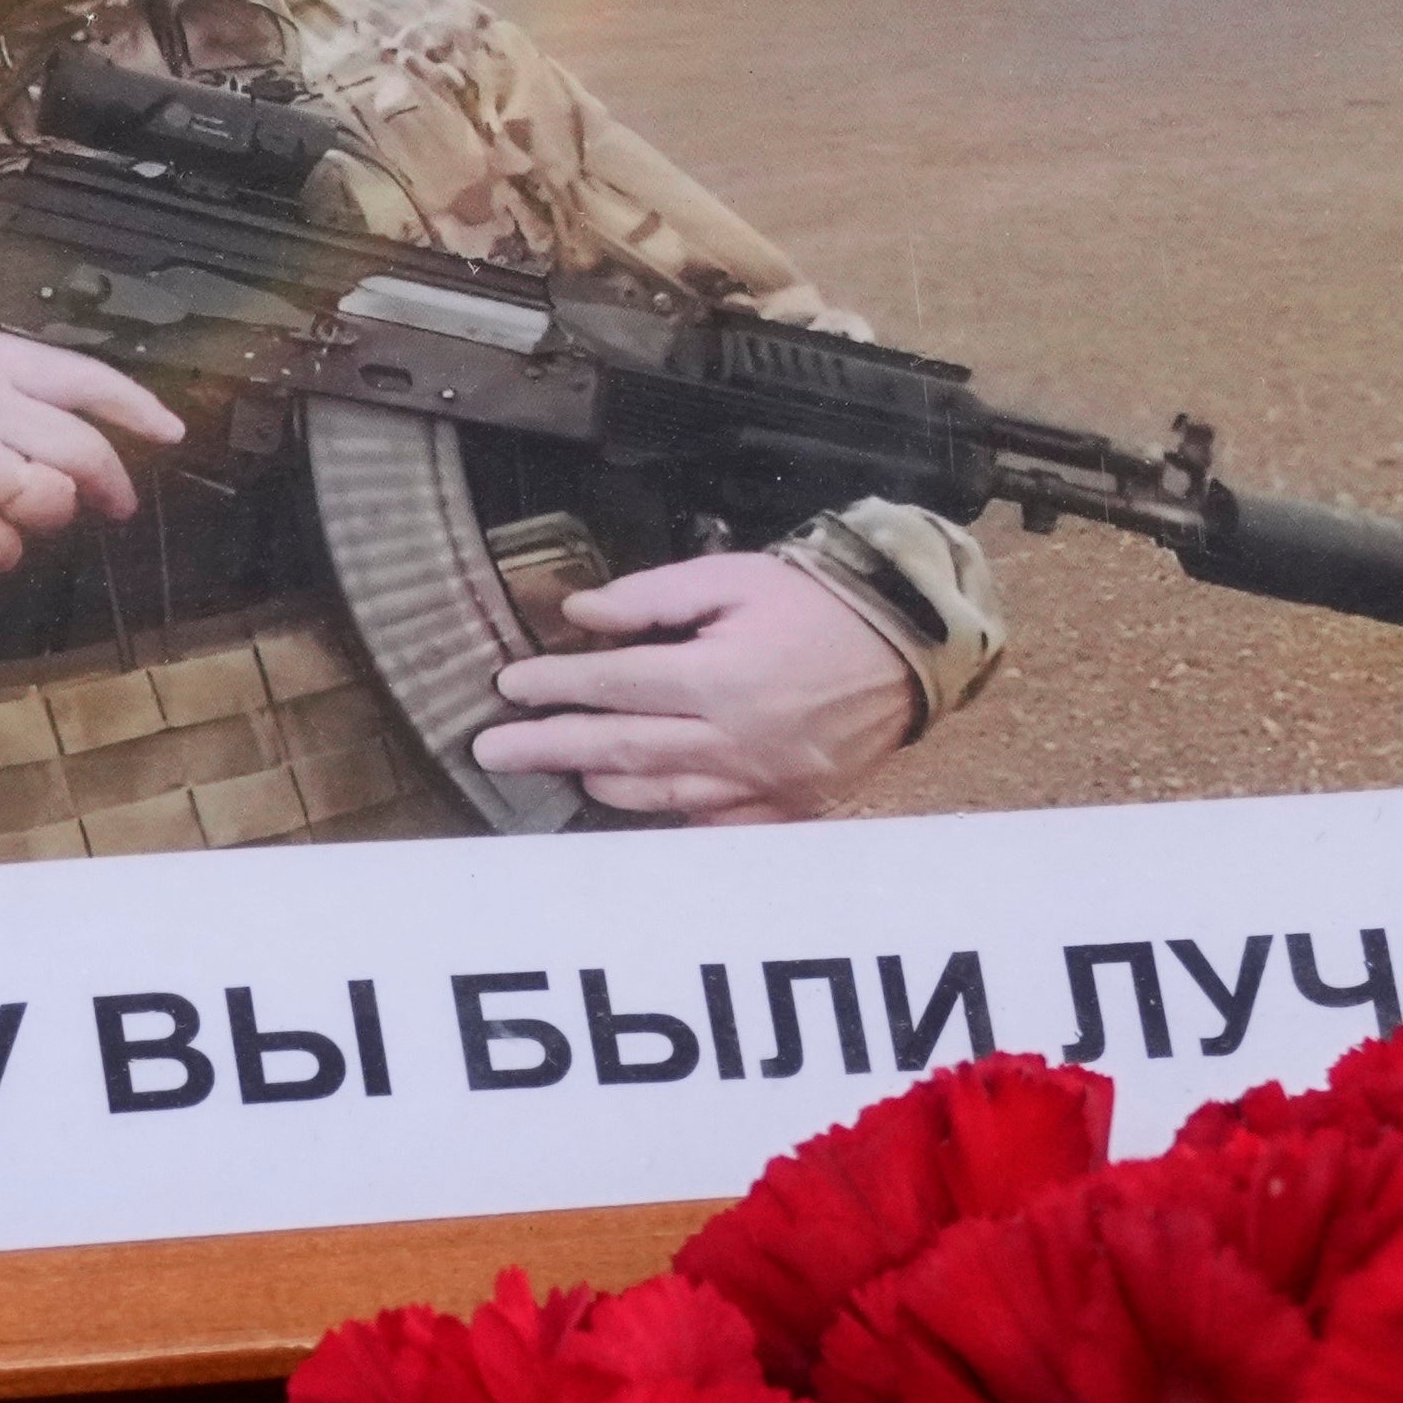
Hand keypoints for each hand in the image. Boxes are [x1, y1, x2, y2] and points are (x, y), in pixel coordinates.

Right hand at [0, 324, 185, 575]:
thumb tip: (29, 419)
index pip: (80, 375)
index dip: (136, 406)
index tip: (169, 429)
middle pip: (81, 446)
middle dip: (109, 481)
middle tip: (118, 502)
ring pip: (47, 500)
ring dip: (39, 517)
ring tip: (2, 516)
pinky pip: (0, 549)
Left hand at [473, 554, 918, 821]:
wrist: (911, 645)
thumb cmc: (822, 602)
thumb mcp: (734, 577)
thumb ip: (653, 598)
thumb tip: (581, 613)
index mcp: (719, 678)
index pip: (615, 685)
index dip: (555, 686)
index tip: (508, 687)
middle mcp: (735, 739)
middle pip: (620, 748)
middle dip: (548, 748)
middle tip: (491, 753)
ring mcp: (760, 782)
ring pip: (658, 795)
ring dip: (601, 781)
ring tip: (561, 767)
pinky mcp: (786, 805)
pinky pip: (713, 825)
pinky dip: (669, 816)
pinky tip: (637, 805)